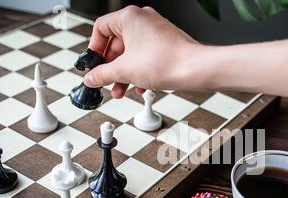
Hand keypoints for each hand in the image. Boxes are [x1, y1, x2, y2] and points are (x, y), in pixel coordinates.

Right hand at [84, 5, 199, 97]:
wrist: (196, 69)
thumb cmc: (167, 61)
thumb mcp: (125, 70)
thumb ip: (103, 74)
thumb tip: (91, 78)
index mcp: (130, 17)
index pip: (100, 28)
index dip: (94, 49)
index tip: (93, 64)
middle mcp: (143, 20)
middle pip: (117, 43)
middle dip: (111, 67)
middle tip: (106, 81)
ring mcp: (156, 31)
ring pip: (132, 52)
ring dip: (124, 73)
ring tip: (122, 90)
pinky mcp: (165, 44)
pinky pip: (145, 56)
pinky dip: (140, 71)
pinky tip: (140, 86)